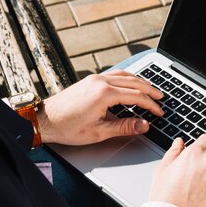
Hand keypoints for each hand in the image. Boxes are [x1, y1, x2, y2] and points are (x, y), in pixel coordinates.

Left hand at [37, 70, 163, 144]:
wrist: (45, 119)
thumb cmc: (67, 127)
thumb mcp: (99, 132)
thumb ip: (124, 127)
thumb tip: (144, 125)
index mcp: (104, 94)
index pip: (136, 97)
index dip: (151, 105)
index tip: (159, 112)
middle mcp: (101, 82)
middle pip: (134, 82)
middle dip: (150, 91)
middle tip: (161, 98)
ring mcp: (95, 79)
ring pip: (125, 75)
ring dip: (140, 81)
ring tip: (150, 89)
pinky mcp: (90, 80)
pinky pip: (114, 74)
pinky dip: (127, 78)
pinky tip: (131, 83)